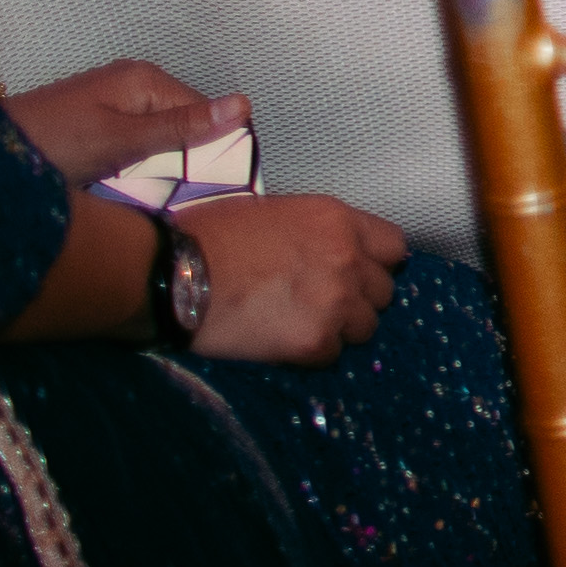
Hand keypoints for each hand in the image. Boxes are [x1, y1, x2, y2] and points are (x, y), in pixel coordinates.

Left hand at [2, 60, 241, 186]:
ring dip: (158, 165)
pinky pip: (136, 142)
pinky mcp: (98, 121)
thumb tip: (245, 104)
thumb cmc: (54, 144)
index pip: (206, 113)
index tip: (209, 188)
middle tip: (172, 194)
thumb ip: (183, 126)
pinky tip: (126, 183)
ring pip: (160, 137)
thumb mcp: (123, 140)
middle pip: (183, 124)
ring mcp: (114, 101)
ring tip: (147, 192)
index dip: (211, 150)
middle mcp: (133, 82)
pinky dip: (136, 164)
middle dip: (183, 159)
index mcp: (145, 79)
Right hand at [183, 195, 407, 364]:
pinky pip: (333, 354)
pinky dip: (312, 353)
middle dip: (358, 298)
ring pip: (365, 327)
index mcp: (336, 221)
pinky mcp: (314, 341)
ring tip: (300, 323)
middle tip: (321, 303)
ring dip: (340, 328)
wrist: (173, 273)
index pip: (393, 247)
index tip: (356, 273)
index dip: (375, 263)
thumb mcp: (271, 212)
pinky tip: (280, 341)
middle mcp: (347, 259)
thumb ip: (314, 232)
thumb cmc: (208, 236)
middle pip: (383, 292)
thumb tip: (326, 248)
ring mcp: (335, 302)